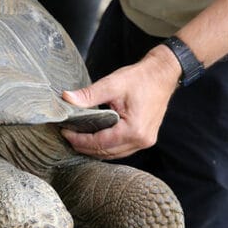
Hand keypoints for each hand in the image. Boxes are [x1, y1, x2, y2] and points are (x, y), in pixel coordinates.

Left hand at [60, 45, 181, 158]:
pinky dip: (106, 146)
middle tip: (67, 136)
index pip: (99, 143)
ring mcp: (145, 142)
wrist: (162, 74)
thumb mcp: (112, 84)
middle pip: (105, 152)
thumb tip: (66, 99)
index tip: (65, 132)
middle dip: (83, 146)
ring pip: (113, 154)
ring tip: (77, 138)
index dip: (79, 140)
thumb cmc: (141, 78)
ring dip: (94, 149)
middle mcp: (141, 140)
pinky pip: (121, 149)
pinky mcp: (145, 139)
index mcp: (134, 130)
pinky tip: (94, 139)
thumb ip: (88, 95)